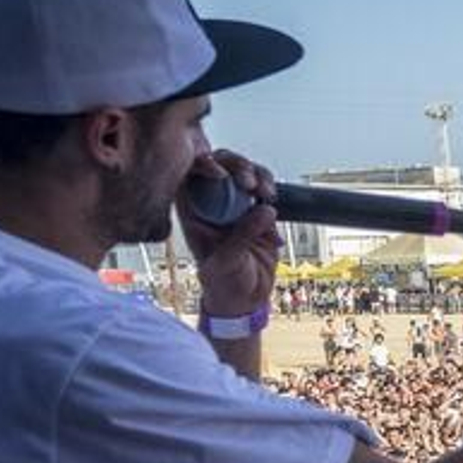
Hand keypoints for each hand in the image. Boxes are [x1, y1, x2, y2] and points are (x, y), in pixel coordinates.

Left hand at [176, 150, 281, 314]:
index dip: (202, 164)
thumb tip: (264, 208)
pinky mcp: (256, 208)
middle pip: (220, 164)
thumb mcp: (227, 262)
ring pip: (244, 171)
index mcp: (192, 211)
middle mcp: (211, 202)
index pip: (189, 173)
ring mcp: (234, 203)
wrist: (246, 298)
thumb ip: (242, 235)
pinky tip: (272, 208)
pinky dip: (271, 191)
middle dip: (237, 166)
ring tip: (266, 193)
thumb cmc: (223, 284)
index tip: (221, 174)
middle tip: (250, 183)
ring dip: (258, 175)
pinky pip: (264, 186)